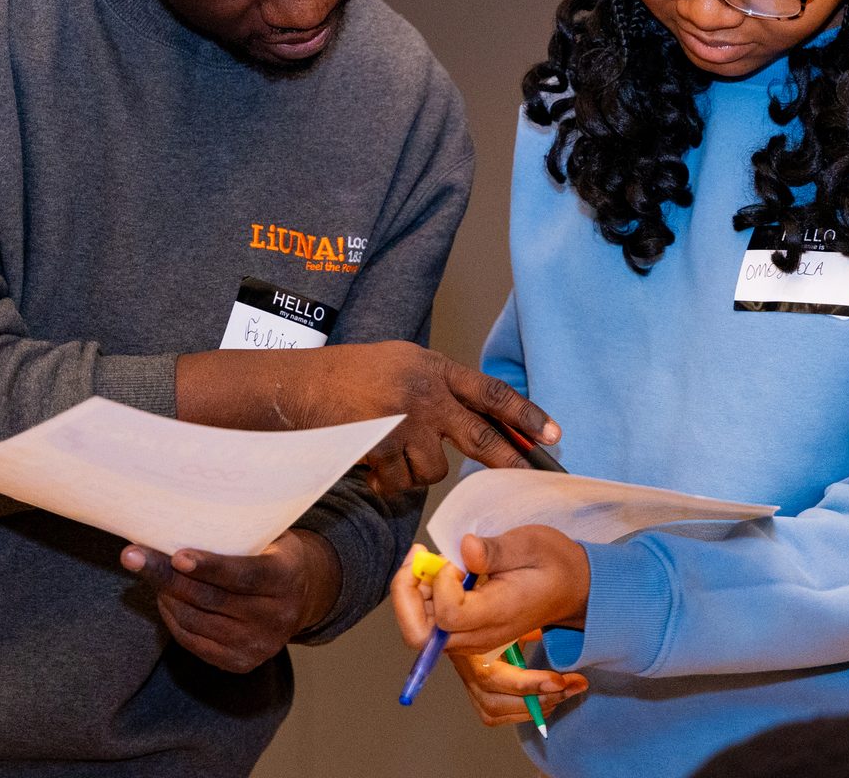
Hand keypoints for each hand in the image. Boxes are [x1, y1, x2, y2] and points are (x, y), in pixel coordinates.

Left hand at [120, 529, 339, 673]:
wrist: (299, 598)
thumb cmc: (272, 553)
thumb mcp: (269, 536)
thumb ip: (238, 533)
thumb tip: (182, 514)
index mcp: (287, 577)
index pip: (244, 574)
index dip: (209, 566)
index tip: (176, 555)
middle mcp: (276, 616)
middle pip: (210, 599)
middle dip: (166, 576)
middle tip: (132, 556)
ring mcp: (258, 644)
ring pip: (196, 621)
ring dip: (165, 596)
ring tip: (148, 572)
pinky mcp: (240, 662)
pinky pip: (194, 641)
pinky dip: (173, 618)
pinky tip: (165, 597)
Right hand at [178, 341, 560, 495]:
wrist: (296, 386)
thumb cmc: (347, 376)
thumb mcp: (400, 365)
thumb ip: (434, 385)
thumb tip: (472, 415)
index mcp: (433, 367)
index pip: (490, 391)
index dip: (524, 414)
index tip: (552, 433)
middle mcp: (425, 392)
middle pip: (479, 435)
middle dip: (507, 460)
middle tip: (528, 475)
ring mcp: (405, 421)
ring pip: (435, 468)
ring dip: (415, 471)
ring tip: (388, 454)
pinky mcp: (383, 448)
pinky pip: (401, 482)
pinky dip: (388, 483)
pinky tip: (370, 467)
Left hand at [389, 529, 588, 657]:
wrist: (571, 589)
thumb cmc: (553, 564)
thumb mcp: (532, 544)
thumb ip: (497, 550)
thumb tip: (466, 548)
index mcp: (498, 615)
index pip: (448, 615)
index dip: (440, 582)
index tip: (456, 559)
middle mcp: (479, 636)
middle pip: (420, 634)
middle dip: (406, 593)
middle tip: (419, 557)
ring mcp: (470, 639)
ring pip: (418, 630)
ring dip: (412, 592)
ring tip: (430, 558)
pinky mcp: (464, 632)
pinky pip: (429, 623)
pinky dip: (422, 596)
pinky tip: (438, 569)